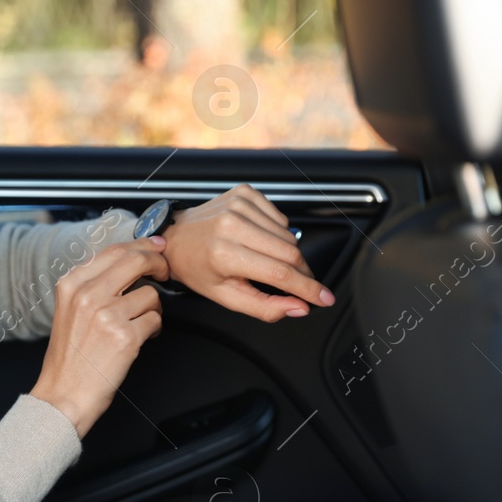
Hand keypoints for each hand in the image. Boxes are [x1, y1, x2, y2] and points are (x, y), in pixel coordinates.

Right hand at [30, 238, 167, 436]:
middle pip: (136, 261)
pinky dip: (154, 329)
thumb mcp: (69, 309)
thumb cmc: (69, 357)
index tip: (156, 246)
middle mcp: (88, 294)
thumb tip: (129, 261)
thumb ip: (93, 284)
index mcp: (72, 284)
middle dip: (158, 264)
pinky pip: (155, 319)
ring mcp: (107, 315)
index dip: (142, 245)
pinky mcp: (125, 337)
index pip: (114, 251)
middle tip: (164, 272)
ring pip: (150, 294)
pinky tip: (140, 338)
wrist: (63, 394)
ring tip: (139, 324)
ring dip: (153, 309)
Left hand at [160, 184, 334, 321]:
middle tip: (296, 283)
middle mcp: (232, 225)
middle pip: (290, 253)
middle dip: (301, 273)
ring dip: (287, 252)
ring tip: (264, 260)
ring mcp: (239, 205)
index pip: (280, 274)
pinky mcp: (245, 193)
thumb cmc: (198, 269)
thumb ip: (265, 308)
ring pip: (288, 235)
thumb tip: (299, 307)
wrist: (175, 237)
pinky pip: (280, 218)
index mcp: (225, 254)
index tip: (325, 298)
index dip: (308, 288)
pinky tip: (259, 240)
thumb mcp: (226, 297)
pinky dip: (277, 233)